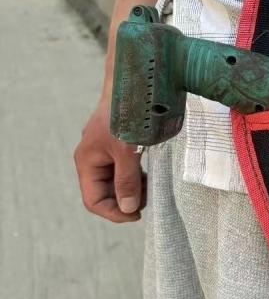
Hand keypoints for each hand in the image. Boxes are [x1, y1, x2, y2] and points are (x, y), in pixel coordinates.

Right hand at [74, 99, 145, 222]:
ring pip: (116, 182)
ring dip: (132, 189)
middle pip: (105, 193)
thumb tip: (128, 208)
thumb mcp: (127, 151)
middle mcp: (93, 159)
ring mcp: (105, 152)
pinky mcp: (118, 145)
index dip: (114, 213)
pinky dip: (136, 176)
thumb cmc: (125, 115)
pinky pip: (124, 169)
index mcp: (87, 162)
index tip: (137, 215)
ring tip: (151, 188)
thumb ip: (127, 180)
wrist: (132, 84)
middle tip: (148, 200)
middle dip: (125, 201)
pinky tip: (150, 174)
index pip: (94, 201)